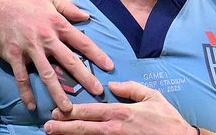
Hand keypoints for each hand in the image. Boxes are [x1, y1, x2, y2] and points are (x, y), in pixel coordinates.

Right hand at [0, 0, 113, 111]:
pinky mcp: (12, 54)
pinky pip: (21, 77)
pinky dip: (26, 92)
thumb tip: (86, 16)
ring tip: (67, 109)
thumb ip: (68, 7)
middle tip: (98, 92)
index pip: (82, 41)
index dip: (97, 55)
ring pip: (47, 74)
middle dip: (85, 78)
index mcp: (56, 22)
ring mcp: (28, 47)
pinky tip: (31, 105)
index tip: (109, 66)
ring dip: (58, 92)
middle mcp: (45, 37)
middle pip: (69, 61)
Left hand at [44, 81, 195, 134]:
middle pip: (84, 127)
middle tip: (48, 126)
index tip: (58, 111)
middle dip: (64, 127)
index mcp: (121, 112)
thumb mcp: (152, 96)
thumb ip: (130, 88)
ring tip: (54, 134)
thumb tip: (112, 84)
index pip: (91, 111)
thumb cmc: (168, 120)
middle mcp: (115, 128)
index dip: (72, 111)